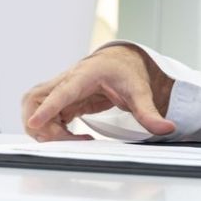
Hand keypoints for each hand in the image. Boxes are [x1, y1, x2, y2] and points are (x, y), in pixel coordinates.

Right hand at [22, 45, 175, 141]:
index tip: (35, 122)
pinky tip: (70, 136)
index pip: (62, 91)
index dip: (47, 108)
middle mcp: (67, 79)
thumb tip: (167, 128)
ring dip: (44, 129)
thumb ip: (150, 112)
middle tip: (69, 139)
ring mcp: (59, 89)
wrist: (122, 61)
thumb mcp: (141, 91)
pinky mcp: (59, 99)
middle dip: (42, 125)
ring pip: (33, 109)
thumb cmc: (127, 71)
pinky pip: (42, 115)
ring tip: (73, 138)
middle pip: (36, 101)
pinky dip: (48, 129)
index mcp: (86, 74)